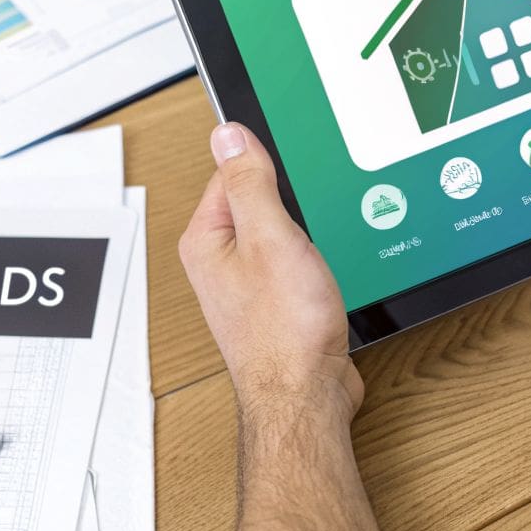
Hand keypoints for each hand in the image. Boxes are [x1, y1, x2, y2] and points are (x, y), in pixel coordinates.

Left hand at [182, 124, 384, 530]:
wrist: (306, 396)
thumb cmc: (284, 330)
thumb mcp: (271, 238)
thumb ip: (249, 182)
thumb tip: (229, 134)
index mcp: (206, 240)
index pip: (230, 173)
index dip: (267, 166)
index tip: (293, 169)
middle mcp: (219, 261)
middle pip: (256, 201)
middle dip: (289, 201)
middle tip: (309, 214)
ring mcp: (246, 283)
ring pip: (278, 232)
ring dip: (304, 232)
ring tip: (316, 245)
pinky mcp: (274, 302)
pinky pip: (293, 260)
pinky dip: (312, 258)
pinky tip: (324, 268)